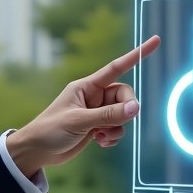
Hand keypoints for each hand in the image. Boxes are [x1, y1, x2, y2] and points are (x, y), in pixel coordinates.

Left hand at [6, 36, 160, 177]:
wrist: (37, 151)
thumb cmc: (50, 130)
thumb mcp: (79, 121)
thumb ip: (108, 115)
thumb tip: (136, 109)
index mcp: (87, 86)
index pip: (117, 67)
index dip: (137, 55)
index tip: (155, 41)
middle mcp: (94, 96)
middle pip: (125, 96)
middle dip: (125, 111)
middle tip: (113, 125)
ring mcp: (96, 112)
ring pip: (123, 114)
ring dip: (117, 128)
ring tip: (99, 137)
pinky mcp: (97, 127)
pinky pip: (117, 128)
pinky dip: (113, 137)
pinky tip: (99, 143)